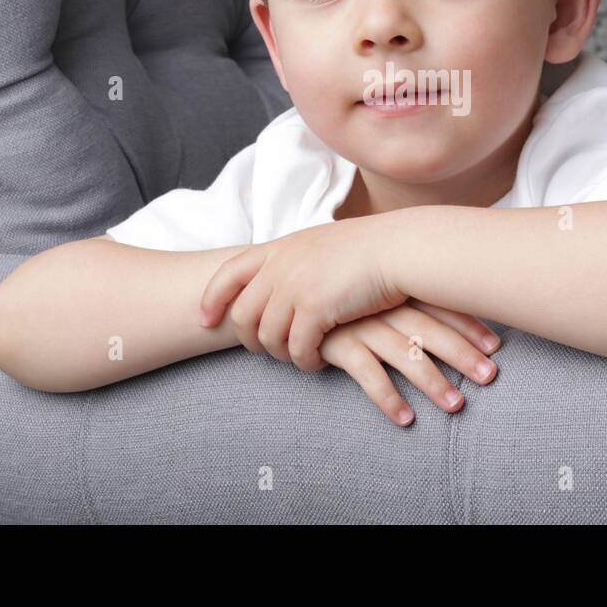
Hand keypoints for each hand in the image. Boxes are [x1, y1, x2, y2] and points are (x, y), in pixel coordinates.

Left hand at [198, 217, 406, 371]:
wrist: (401, 249)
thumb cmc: (373, 249)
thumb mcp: (324, 244)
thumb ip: (300, 260)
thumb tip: (288, 278)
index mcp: (282, 247)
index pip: (229, 272)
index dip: (212, 298)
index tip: (205, 320)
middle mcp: (281, 266)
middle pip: (242, 314)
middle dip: (249, 340)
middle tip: (268, 352)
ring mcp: (295, 288)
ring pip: (268, 337)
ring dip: (281, 354)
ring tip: (300, 358)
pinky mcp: (315, 310)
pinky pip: (297, 349)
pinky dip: (304, 361)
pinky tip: (318, 362)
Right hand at [320, 298, 501, 425]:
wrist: (288, 296)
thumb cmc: (340, 297)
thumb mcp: (373, 292)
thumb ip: (405, 301)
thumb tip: (447, 319)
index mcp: (395, 289)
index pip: (440, 305)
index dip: (469, 325)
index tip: (496, 345)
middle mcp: (382, 305)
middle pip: (430, 331)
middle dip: (462, 354)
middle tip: (490, 376)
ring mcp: (360, 325)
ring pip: (404, 355)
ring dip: (432, 381)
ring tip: (457, 405)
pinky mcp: (338, 345)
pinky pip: (367, 375)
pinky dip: (388, 398)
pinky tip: (406, 419)